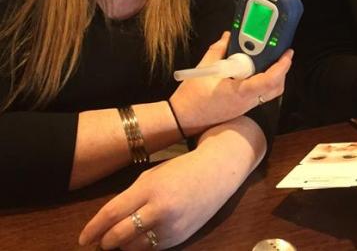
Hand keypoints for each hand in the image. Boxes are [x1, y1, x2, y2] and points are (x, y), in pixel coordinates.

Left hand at [79, 117, 263, 249]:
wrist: (217, 171)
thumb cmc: (181, 169)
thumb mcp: (152, 176)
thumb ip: (131, 197)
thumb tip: (109, 220)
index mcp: (148, 188)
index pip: (111, 214)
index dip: (93, 229)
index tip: (83, 238)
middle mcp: (159, 210)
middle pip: (119, 236)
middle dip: (104, 242)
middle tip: (97, 242)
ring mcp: (171, 227)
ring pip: (134, 248)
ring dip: (121, 247)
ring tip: (114, 242)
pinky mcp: (181, 238)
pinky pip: (152, 249)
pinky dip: (140, 247)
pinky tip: (136, 241)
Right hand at [171, 32, 292, 134]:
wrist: (182, 119)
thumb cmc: (193, 95)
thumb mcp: (204, 68)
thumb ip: (219, 50)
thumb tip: (228, 36)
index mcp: (240, 92)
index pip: (269, 81)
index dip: (282, 67)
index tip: (287, 53)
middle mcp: (247, 102)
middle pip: (275, 88)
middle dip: (282, 71)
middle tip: (282, 54)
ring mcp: (245, 107)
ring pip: (268, 93)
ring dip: (274, 76)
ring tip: (271, 59)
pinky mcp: (241, 108)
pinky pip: (259, 94)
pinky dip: (263, 82)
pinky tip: (256, 69)